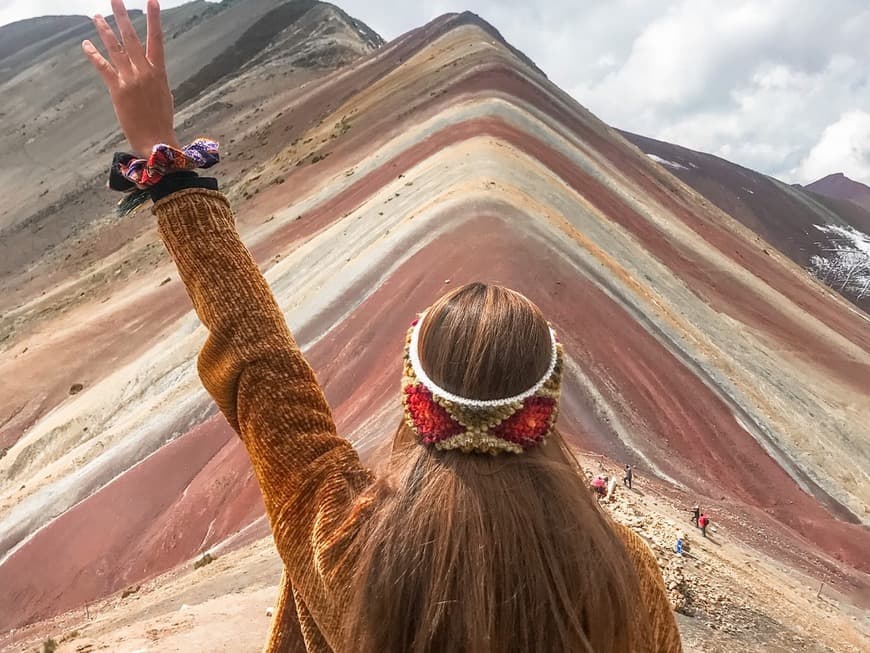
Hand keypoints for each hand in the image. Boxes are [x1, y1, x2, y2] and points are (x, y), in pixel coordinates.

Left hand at [82, 0, 178, 156]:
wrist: (155, 139)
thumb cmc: (161, 120)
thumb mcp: (164, 96)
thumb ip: (155, 80)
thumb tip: (151, 72)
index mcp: (159, 73)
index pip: (157, 41)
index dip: (154, 20)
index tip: (152, 2)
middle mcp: (144, 72)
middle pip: (131, 38)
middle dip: (123, 17)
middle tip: (115, 0)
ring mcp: (130, 80)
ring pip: (115, 49)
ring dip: (105, 31)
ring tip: (97, 16)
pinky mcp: (117, 90)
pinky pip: (103, 68)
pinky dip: (94, 55)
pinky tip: (86, 44)